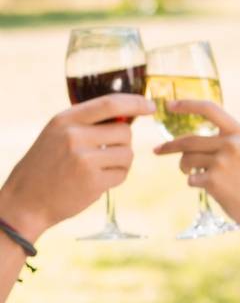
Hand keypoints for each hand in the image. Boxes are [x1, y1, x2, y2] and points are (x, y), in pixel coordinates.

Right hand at [0, 95, 154, 237]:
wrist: (26, 199)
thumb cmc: (47, 164)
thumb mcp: (57, 134)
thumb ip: (86, 123)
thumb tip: (127, 115)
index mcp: (65, 120)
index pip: (110, 103)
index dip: (135, 103)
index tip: (150, 106)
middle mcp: (74, 136)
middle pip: (125, 132)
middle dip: (123, 143)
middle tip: (105, 154)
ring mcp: (84, 159)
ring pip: (127, 154)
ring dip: (120, 162)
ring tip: (98, 168)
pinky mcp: (93, 181)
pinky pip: (123, 174)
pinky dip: (115, 178)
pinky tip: (96, 181)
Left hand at [152, 101, 239, 233]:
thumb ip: (219, 141)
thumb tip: (182, 142)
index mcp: (238, 132)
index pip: (209, 109)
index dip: (187, 104)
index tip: (170, 104)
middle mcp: (230, 143)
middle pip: (188, 140)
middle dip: (169, 147)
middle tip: (157, 150)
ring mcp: (222, 161)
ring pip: (186, 159)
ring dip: (185, 168)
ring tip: (194, 174)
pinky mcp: (213, 180)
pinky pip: (190, 178)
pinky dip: (195, 182)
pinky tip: (210, 187)